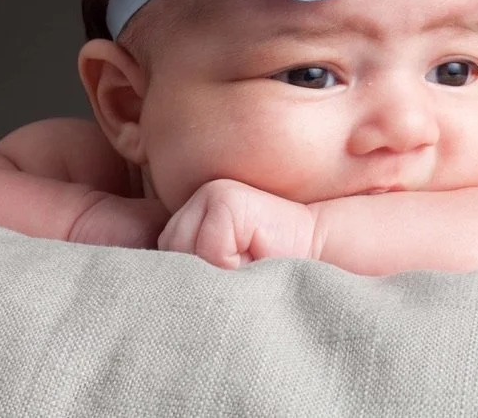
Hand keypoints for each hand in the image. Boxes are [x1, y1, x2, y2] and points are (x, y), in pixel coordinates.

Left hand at [157, 179, 316, 268]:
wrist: (320, 252)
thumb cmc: (270, 270)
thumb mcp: (223, 273)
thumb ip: (191, 268)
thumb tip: (157, 283)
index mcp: (192, 216)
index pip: (164, 254)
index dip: (194, 277)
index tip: (229, 274)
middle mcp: (195, 199)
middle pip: (167, 251)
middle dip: (200, 272)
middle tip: (240, 269)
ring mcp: (209, 194)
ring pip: (181, 250)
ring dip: (213, 271)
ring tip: (246, 264)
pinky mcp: (225, 200)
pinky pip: (207, 247)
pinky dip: (229, 264)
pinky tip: (255, 254)